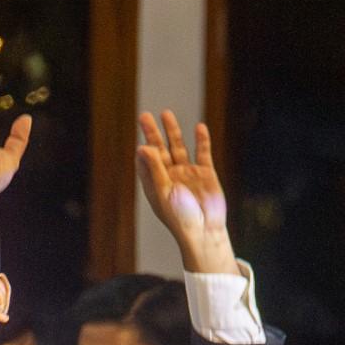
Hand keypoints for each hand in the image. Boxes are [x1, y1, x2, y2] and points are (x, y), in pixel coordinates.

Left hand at [136, 111, 235, 274]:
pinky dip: (201, 140)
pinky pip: (202, 153)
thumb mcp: (164, 192)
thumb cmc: (181, 217)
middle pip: (159, 149)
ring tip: (166, 114)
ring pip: (178, 147)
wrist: (205, 230)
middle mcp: (170, 176)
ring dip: (172, 131)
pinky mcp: (205, 173)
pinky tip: (199, 127)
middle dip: (152, 133)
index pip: (144, 162)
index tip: (139, 141)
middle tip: (144, 116)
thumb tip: (142, 147)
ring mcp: (187, 173)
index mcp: (155, 184)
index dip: (142, 150)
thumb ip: (155, 168)